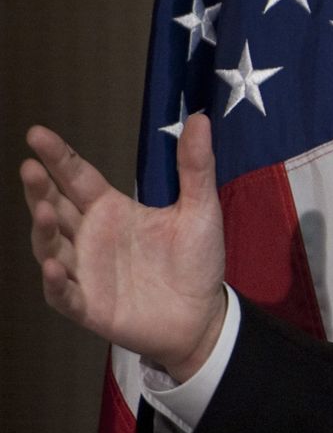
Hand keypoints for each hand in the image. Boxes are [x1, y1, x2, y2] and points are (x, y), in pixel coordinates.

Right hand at [22, 114, 227, 379]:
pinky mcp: (90, 306)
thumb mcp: (200, 208)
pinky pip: (65, 294)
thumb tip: (200, 118)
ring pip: (52, 248)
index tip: (36, 133)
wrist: (203, 314)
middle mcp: (90, 237)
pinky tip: (53, 266)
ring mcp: (85, 272)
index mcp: (110, 210)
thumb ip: (195, 166)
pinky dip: (56, 282)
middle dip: (40, 188)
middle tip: (30, 167)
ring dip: (43, 231)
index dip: (58, 157)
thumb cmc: (196, 261)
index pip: (77, 177)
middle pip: (56, 207)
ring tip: (43, 209)